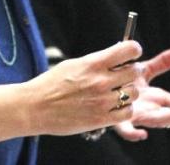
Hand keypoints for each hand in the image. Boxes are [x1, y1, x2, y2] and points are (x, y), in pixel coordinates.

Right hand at [26, 40, 143, 135]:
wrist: (35, 107)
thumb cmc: (52, 84)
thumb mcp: (74, 64)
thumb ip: (97, 61)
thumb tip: (118, 55)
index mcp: (93, 63)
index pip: (129, 50)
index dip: (134, 50)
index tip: (132, 54)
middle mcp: (100, 81)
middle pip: (135, 72)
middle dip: (132, 72)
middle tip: (124, 75)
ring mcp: (102, 101)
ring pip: (134, 93)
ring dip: (129, 92)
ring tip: (118, 93)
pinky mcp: (101, 119)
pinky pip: (127, 113)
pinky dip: (124, 110)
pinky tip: (115, 107)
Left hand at [113, 46, 169, 141]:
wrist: (97, 91)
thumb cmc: (122, 83)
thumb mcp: (145, 70)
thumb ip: (165, 62)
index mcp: (158, 100)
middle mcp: (150, 111)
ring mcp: (136, 116)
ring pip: (158, 121)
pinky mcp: (119, 120)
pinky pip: (126, 130)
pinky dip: (133, 134)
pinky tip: (142, 135)